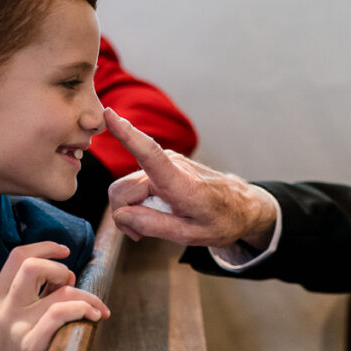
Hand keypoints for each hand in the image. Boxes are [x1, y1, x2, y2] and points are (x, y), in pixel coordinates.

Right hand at [0, 241, 109, 350]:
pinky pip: (60, 314)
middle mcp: (5, 308)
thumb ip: (37, 293)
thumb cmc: (20, 349)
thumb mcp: (17, 316)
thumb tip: (66, 275)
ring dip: (86, 296)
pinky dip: (83, 309)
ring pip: (60, 292)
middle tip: (72, 283)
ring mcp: (16, 327)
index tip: (64, 251)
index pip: (17, 256)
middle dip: (60, 268)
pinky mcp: (31, 345)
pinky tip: (95, 316)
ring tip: (96, 308)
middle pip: (31, 265)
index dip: (44, 247)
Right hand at [104, 108, 276, 247]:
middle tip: (140, 235)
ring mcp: (167, 162)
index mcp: (181, 184)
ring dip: (131, 209)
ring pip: (126, 188)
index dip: (127, 135)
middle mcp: (171, 165)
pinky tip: (153, 212)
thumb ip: (153, 225)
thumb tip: (120, 214)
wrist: (241, 207)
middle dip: (124, 214)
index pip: (149, 154)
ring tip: (152, 224)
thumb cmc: (221, 221)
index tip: (109, 114)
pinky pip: (136, 184)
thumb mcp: (190, 235)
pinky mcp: (164, 164)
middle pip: (123, 190)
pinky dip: (137, 202)